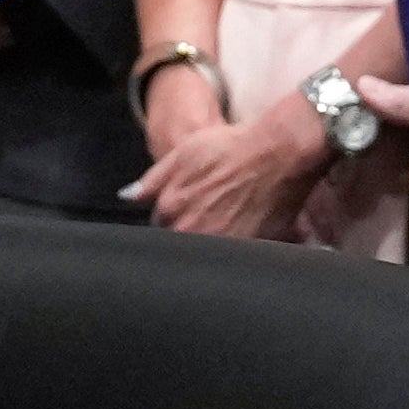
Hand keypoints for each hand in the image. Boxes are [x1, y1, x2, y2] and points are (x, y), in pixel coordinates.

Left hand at [126, 92, 332, 243]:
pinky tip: (250, 231)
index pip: (162, 228)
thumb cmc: (234, 147)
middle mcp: (191, 232)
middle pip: (183, 244)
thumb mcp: (184, 152)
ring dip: (216, 243)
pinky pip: (236, 261)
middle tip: (215, 213)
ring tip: (233, 221)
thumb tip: (128, 197)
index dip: (176, 218)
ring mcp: (220, 244)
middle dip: (193, 233)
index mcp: (170, 211)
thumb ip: (153, 180)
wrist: (280, 152)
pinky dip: (240, 252)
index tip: (189, 210)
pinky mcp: (248, 251)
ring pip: (207, 255)